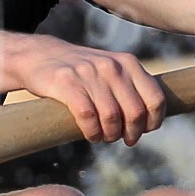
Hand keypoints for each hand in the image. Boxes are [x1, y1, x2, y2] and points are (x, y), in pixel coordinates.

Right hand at [9, 34, 166, 146]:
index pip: (155, 98)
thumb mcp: (110, 69)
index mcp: (128, 63)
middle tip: (123, 139)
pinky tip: (91, 135)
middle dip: (132, 133)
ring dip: (110, 135)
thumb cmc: (80, 71)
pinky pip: (87, 116)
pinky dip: (92, 132)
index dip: (153, 121)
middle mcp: (111, 66)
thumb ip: (130, 86)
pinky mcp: (66, 83)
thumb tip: (151, 118)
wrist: (39, 56)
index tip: (144, 131)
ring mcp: (88, 73)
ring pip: (112, 117)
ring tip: (105, 137)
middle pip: (135, 112)